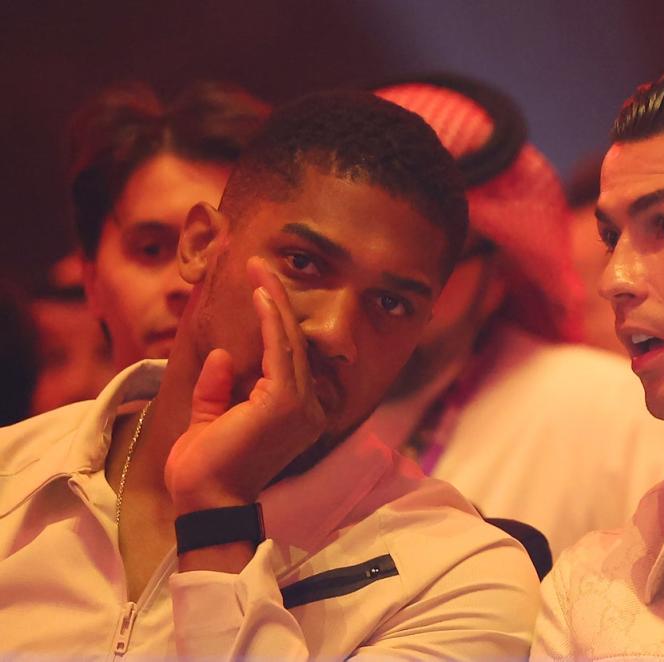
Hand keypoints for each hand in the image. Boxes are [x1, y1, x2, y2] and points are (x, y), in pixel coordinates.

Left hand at [164, 256, 326, 513]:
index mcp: (295, 415)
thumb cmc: (206, 470)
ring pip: (289, 342)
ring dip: (274, 302)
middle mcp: (308, 408)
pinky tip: (262, 297)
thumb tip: (222, 356)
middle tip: (260, 266)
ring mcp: (301, 406)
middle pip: (294, 343)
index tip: (260, 289)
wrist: (205, 501)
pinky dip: (271, 321)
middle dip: (277, 302)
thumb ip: (218, 391)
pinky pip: (280, 351)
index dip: (276, 321)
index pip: (288, 359)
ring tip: (260, 270)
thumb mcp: (209, 421)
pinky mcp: (285, 402)